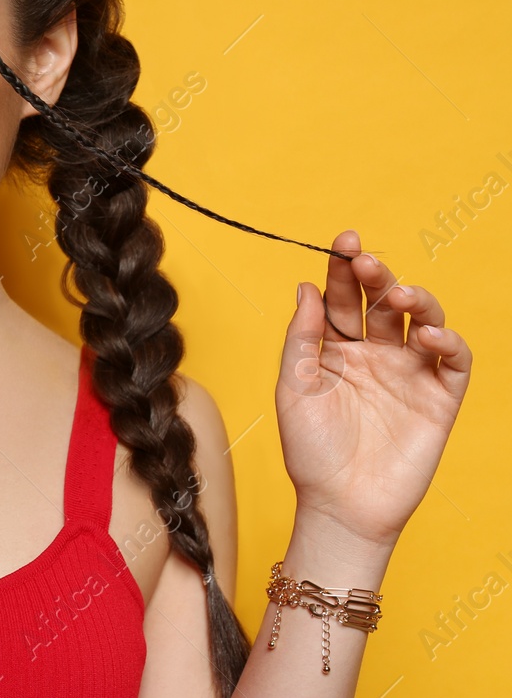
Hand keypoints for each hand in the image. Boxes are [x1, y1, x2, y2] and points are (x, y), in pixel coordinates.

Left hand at [277, 229, 471, 549]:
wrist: (340, 504)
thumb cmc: (310, 449)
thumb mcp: (295, 386)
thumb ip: (303, 337)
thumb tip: (306, 285)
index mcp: (337, 348)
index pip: (343, 298)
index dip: (344, 269)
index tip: (343, 243)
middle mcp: (376, 354)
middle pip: (383, 302)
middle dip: (378, 276)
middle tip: (366, 262)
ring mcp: (409, 374)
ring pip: (424, 322)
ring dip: (417, 301)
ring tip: (400, 295)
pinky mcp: (439, 399)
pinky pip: (453, 362)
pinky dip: (449, 343)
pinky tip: (431, 335)